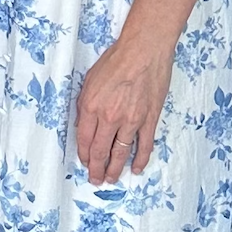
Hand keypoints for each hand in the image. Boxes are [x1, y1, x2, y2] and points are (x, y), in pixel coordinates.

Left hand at [75, 32, 172, 184]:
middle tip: (95, 179)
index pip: (83, 138)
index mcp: (91, 106)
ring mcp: (130, 121)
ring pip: (120, 153)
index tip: (83, 162)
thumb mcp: (90, 79)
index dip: (82, 154)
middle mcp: (109, 117)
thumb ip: (86, 102)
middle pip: (100, 150)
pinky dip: (140, 160)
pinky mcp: (149, 121)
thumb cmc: (116, 59)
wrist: (143, 51)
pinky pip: (143, 146)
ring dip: (114, 169)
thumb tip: (84, 121)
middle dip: (96, 168)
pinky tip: (135, 169)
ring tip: (110, 179)